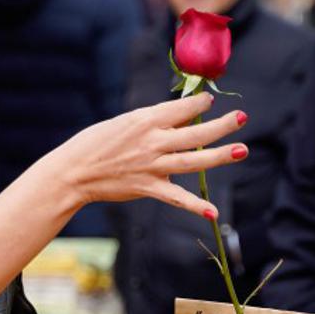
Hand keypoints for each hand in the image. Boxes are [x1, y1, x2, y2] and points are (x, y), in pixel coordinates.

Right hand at [41, 93, 245, 219]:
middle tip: (241, 118)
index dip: (199, 103)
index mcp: (145, 120)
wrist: (73, 171)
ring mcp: (151, 166)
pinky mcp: (147, 187)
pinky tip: (213, 212)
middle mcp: (152, 141)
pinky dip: (195, 206)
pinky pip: (176, 197)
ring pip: (193, 160)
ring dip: (219, 156)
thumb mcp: (124, 123)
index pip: (181, 108)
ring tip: (241, 150)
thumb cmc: (95, 143)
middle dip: (220, 125)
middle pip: (195, 133)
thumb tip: (181, 116)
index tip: (210, 101)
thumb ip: (152, 121)